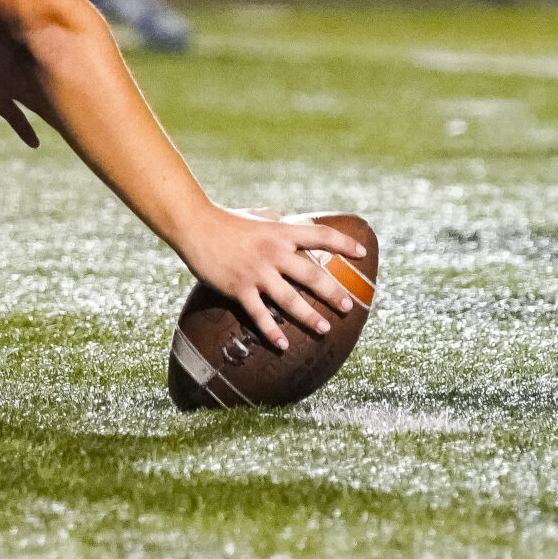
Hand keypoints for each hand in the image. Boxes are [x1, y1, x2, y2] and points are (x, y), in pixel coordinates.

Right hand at [182, 206, 367, 353]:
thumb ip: (273, 217)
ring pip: (290, 299)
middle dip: (333, 292)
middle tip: (348, 306)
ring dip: (309, 316)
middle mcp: (274, 252)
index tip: (362, 254)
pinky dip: (272, 331)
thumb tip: (284, 216)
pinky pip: (259, 314)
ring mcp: (257, 272)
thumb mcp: (255, 214)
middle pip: (311, 275)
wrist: (195, 225)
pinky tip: (283, 344)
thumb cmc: (225, 219)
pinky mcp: (239, 288)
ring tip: (325, 329)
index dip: (344, 244)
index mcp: (281, 232)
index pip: (321, 236)